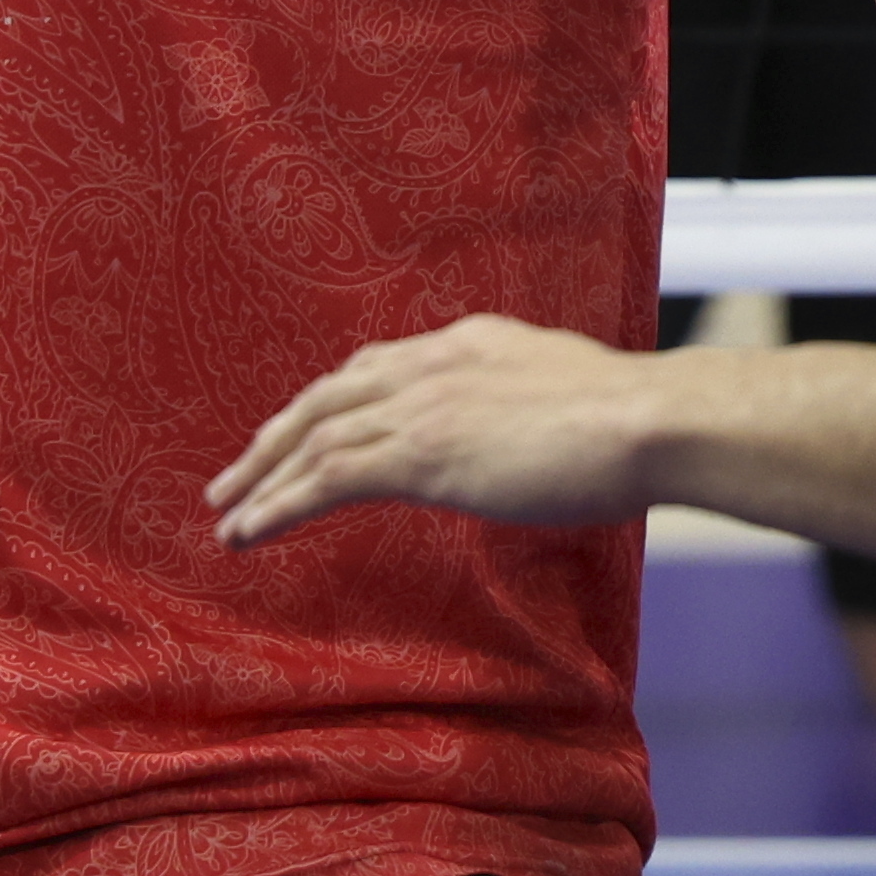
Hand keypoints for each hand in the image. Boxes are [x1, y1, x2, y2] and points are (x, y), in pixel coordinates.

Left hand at [209, 314, 666, 547]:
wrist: (648, 422)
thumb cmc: (635, 424)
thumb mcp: (568, 400)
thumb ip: (527, 410)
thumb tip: (525, 440)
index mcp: (468, 344)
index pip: (377, 368)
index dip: (332, 401)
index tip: (302, 429)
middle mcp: (432, 363)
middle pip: (329, 395)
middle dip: (278, 436)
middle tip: (236, 474)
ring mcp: (422, 405)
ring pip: (316, 437)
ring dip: (264, 477)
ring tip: (228, 514)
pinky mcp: (419, 452)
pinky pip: (327, 478)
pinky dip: (280, 504)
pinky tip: (251, 530)